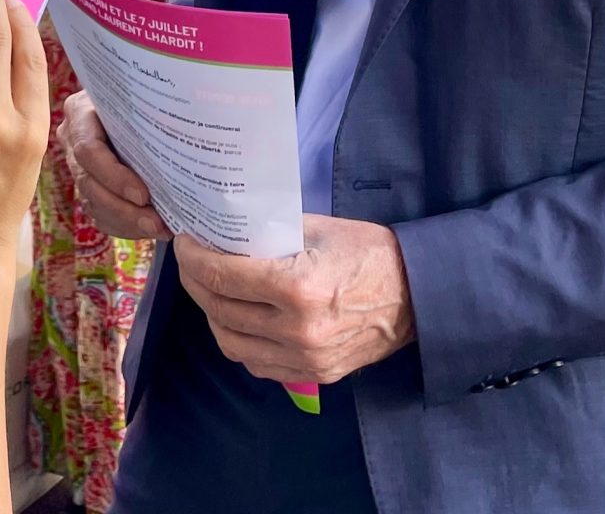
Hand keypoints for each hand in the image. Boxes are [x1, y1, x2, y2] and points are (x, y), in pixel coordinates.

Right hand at [58, 91, 166, 239]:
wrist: (140, 109)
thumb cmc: (147, 97)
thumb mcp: (146, 95)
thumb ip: (153, 111)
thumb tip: (187, 131)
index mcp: (80, 112)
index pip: (88, 150)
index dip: (114, 176)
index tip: (144, 195)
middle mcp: (72, 140)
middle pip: (89, 183)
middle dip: (123, 208)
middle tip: (155, 222)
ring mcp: (77, 166)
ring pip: (93, 204)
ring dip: (127, 221)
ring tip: (159, 229)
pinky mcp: (87, 188)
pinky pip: (100, 216)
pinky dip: (125, 226)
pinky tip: (150, 229)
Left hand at [176, 215, 415, 385]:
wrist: (418, 295)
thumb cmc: (369, 253)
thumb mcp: (316, 230)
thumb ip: (268, 234)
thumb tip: (223, 230)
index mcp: (298, 286)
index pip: (222, 276)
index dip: (193, 258)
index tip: (185, 242)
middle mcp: (297, 329)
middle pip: (220, 309)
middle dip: (196, 282)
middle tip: (192, 262)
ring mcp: (306, 358)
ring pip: (230, 342)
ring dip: (212, 313)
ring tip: (210, 289)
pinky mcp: (314, 374)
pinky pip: (256, 363)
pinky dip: (238, 340)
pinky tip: (238, 317)